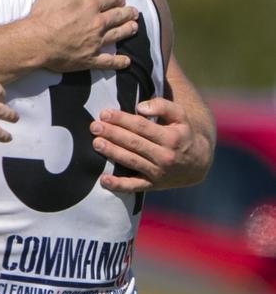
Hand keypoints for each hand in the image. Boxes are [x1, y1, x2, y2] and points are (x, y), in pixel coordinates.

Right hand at [30, 0, 138, 71]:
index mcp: (91, 5)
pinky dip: (119, 62)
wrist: (35, 41)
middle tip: (134, 12)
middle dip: (128, 12)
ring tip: (135, 28)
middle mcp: (97, 23)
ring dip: (128, 30)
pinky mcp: (90, 59)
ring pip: (117, 35)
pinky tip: (126, 61)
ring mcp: (95, 43)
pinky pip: (108, 62)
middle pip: (118, 16)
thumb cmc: (44, 14)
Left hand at [91, 97, 211, 192]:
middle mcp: (164, 156)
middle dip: (112, 134)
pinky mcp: (152, 185)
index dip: (122, 119)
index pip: (141, 126)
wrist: (198, 163)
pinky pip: (133, 187)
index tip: (105, 113)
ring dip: (112, 152)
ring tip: (96, 143)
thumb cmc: (183, 134)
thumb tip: (140, 107)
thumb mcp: (180, 116)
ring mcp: (157, 172)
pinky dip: (118, 185)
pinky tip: (103, 180)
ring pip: (131, 161)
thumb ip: (163, 106)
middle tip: (95, 127)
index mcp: (170, 137)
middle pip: (134, 143)